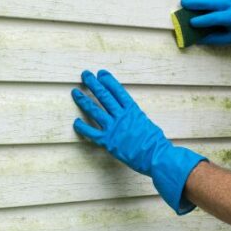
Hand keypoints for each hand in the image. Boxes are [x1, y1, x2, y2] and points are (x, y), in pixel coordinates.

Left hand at [71, 69, 206, 214]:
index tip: (101, 73)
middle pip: (104, 96)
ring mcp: (114, 128)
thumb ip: (134, 116)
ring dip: (84, 100)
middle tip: (85, 75)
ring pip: (95, 110)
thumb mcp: (146, 122)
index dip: (108, 81)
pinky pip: (91, 132)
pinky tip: (76, 122)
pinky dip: (82, 127)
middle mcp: (121, 116)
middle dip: (93, 84)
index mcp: (133, 110)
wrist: (155, 156)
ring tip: (75, 92)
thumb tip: (128, 112)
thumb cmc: (155, 143)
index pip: (118, 91)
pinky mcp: (108, 141)